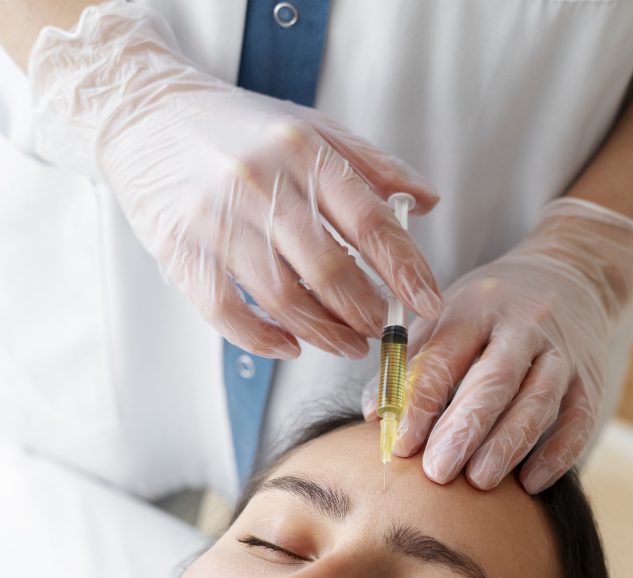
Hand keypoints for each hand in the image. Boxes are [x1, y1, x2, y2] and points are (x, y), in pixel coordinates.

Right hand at [28, 1, 441, 358]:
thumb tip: (426, 202)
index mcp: (302, 151)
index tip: (427, 302)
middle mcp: (260, 183)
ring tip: (347, 344)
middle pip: (328, 269)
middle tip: (380, 328)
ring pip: (282, 297)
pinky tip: (289, 346)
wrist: (145, 117)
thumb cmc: (236, 129)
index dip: (404, 269)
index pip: (369, 220)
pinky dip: (263, 338)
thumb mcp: (310, 129)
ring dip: (323, 333)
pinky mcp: (180, 250)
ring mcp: (215, 220)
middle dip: (364, 311)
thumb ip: (370, 166)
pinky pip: (227, 311)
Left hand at [364, 198, 632, 491]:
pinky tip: (532, 482)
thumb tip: (374, 415)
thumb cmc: (489, 311)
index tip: (400, 446)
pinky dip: (559, 452)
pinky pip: (580, 418)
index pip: (444, 358)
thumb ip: (409, 363)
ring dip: (508, 444)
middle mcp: (522, 326)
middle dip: (464, 429)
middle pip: (494, 380)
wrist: (570, 273)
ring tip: (479, 481)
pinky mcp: (591, 378)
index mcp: (475, 308)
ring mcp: (561, 352)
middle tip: (438, 472)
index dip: (420, 404)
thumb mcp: (446, 317)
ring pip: (538, 400)